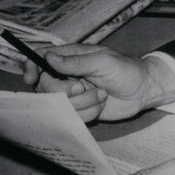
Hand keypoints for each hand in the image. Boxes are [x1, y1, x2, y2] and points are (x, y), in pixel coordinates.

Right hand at [23, 44, 174, 121]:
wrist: (143, 91)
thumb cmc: (126, 69)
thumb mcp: (102, 62)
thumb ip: (75, 62)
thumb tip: (48, 57)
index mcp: (71, 58)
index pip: (41, 59)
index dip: (31, 67)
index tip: (31, 77)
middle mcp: (68, 75)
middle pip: (45, 86)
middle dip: (63, 90)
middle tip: (82, 87)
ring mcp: (74, 94)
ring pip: (60, 104)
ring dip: (82, 102)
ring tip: (101, 95)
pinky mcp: (81, 109)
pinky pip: (73, 116)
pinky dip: (88, 112)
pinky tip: (101, 105)